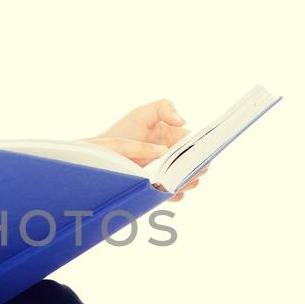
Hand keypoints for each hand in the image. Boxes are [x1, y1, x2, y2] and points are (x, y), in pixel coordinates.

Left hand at [86, 98, 206, 201]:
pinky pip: (175, 195)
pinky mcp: (161, 189)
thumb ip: (164, 108)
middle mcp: (176, 156)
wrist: (104, 155)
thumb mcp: (142, 114)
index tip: (195, 153)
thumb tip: (183, 121)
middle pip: (197, 165)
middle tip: (184, 168)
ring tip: (174, 179)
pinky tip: (165, 189)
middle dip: (196, 168)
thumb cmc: (123, 131)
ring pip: (190, 181)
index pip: (197, 144)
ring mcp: (169, 174)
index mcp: (177, 137)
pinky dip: (175, 194)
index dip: (200, 149)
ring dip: (187, 182)